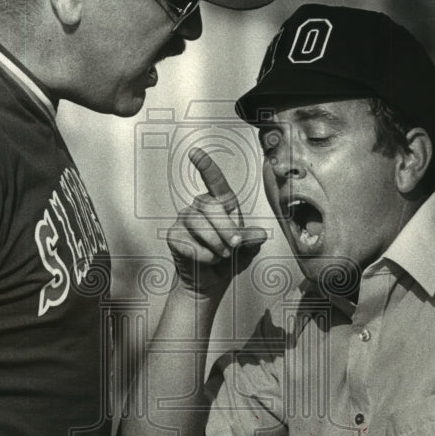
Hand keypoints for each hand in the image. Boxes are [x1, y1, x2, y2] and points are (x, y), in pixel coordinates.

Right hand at [166, 148, 266, 296]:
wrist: (209, 283)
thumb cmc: (227, 260)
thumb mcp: (246, 250)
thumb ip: (252, 240)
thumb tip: (260, 235)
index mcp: (221, 204)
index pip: (214, 181)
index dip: (205, 166)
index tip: (195, 153)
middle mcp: (200, 207)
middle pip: (210, 206)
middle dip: (226, 228)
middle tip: (234, 247)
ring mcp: (185, 220)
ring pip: (198, 223)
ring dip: (215, 243)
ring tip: (221, 255)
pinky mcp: (174, 236)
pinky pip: (188, 241)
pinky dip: (202, 255)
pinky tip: (205, 260)